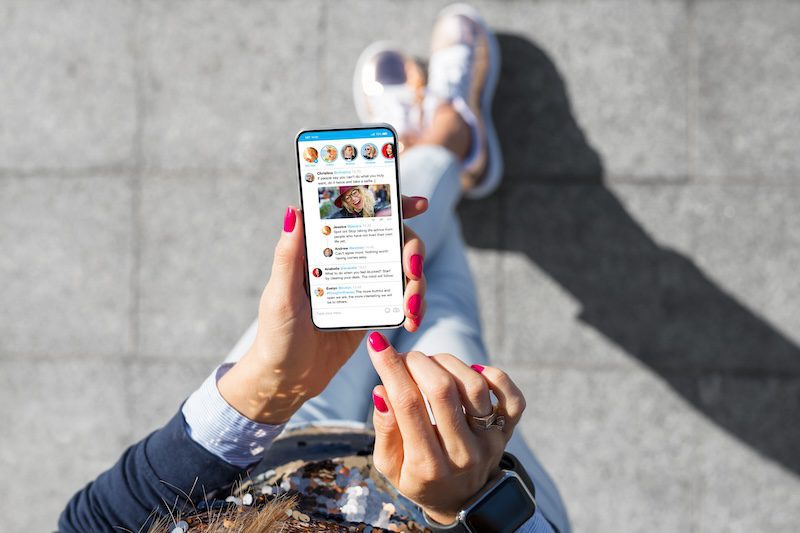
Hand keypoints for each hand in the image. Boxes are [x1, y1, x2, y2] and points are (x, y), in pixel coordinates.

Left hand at [218, 197, 427, 423]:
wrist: (288, 380)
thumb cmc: (276, 336)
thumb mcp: (280, 296)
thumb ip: (288, 255)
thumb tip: (294, 210)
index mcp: (321, 247)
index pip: (358, 214)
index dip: (390, 203)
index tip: (418, 204)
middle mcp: (346, 259)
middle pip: (392, 238)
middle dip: (413, 250)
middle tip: (413, 270)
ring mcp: (362, 283)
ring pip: (403, 268)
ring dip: (417, 284)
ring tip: (412, 310)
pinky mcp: (373, 308)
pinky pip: (402, 297)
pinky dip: (414, 305)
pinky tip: (412, 320)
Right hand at [366, 332, 526, 524]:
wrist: (462, 502)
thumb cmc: (419, 478)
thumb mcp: (390, 466)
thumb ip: (384, 429)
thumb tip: (382, 390)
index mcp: (427, 465)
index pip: (407, 404)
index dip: (390, 368)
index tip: (377, 344)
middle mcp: (462, 454)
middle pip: (442, 390)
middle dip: (417, 362)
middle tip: (406, 358)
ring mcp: (489, 442)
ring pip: (474, 386)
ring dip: (447, 363)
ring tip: (431, 364)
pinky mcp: (507, 432)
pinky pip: (512, 397)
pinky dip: (493, 375)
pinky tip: (472, 371)